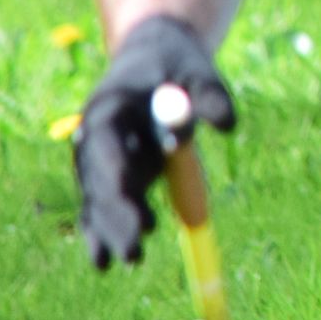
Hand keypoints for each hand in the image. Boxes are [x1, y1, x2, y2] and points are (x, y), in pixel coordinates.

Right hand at [73, 14, 231, 267]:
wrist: (154, 57)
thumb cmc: (178, 65)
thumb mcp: (199, 72)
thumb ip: (211, 97)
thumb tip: (228, 126)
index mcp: (110, 105)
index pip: (107, 140)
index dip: (115, 170)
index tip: (126, 194)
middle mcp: (92, 135)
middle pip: (101, 179)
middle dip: (117, 215)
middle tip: (135, 249)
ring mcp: (96, 157)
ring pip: (99, 198)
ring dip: (112, 229)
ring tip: (133, 258)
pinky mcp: (105, 173)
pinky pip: (101, 205)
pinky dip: (104, 230)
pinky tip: (104, 262)